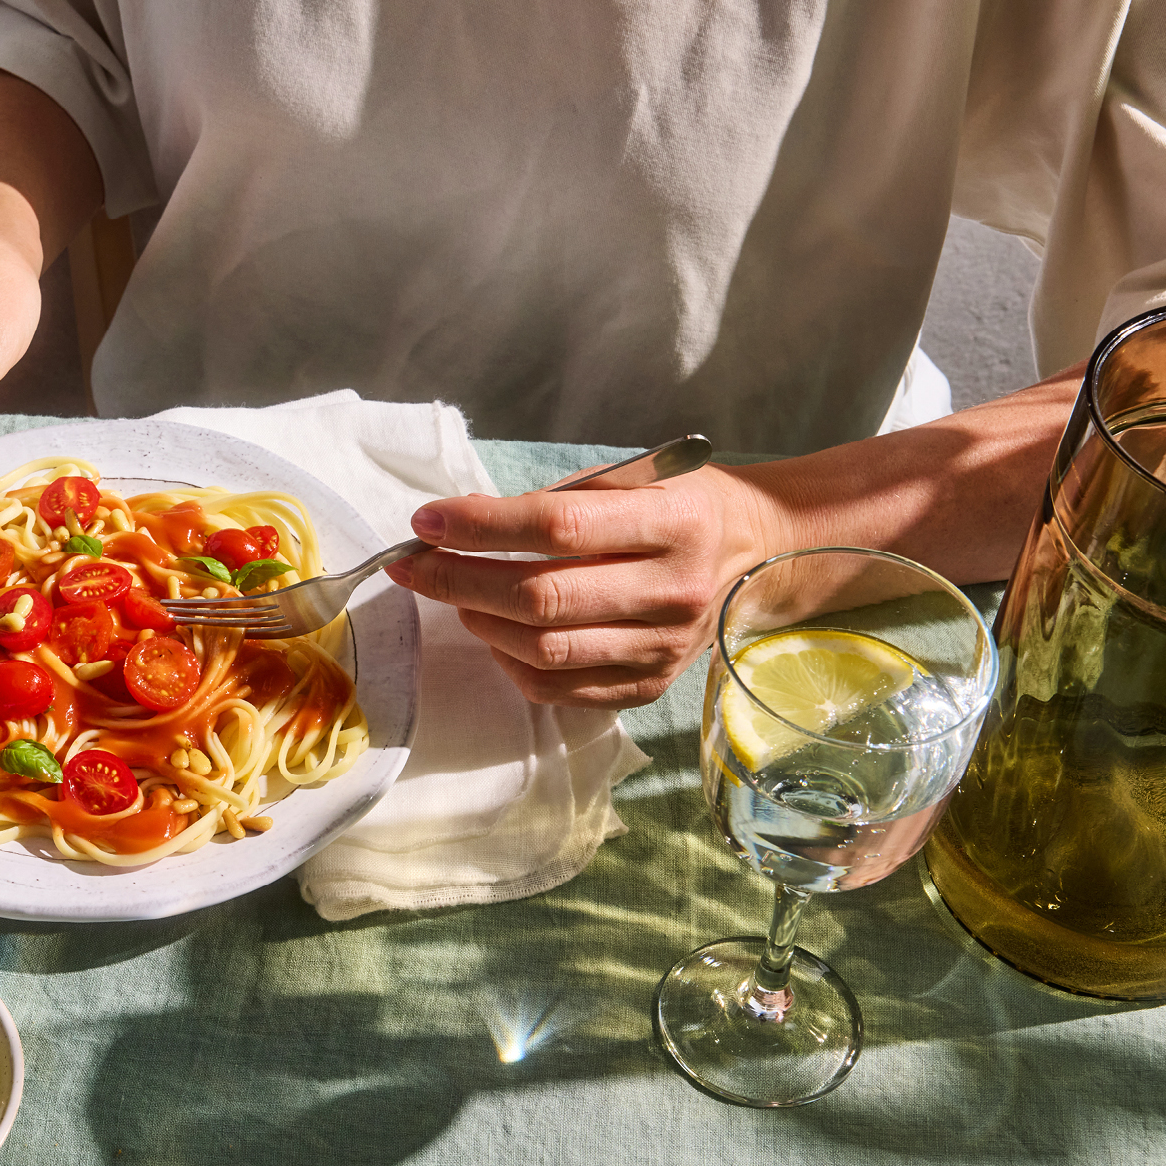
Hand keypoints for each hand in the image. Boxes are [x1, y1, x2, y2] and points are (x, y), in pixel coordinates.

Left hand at [385, 467, 786, 707]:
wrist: (754, 553)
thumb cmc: (676, 504)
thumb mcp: (631, 477)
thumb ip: (555, 499)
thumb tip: (459, 524)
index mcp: (674, 522)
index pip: (558, 527)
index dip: (481, 526)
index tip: (426, 521)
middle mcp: (673, 590)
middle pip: (541, 598)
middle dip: (458, 580)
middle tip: (412, 564)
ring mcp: (663, 648)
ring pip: (543, 650)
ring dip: (478, 620)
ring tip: (454, 593)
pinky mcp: (649, 686)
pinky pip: (557, 689)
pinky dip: (508, 661)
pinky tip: (493, 630)